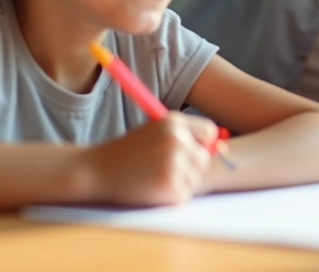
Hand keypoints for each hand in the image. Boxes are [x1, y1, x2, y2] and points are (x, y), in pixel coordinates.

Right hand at [83, 112, 217, 205]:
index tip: (188, 151)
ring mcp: (174, 165)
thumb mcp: (154, 132)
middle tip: (162, 168)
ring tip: (153, 176)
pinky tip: (150, 188)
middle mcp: (176, 141)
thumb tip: (222, 149)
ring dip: (180, 182)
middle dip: (190, 166)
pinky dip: (171, 196)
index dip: (201, 143)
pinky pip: (184, 194)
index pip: (209, 132)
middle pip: (205, 158)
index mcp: (173, 122)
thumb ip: (185, 136)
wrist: (96, 170)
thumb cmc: (127, 152)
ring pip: (195, 178)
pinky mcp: (171, 188)